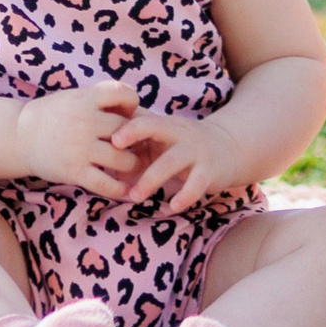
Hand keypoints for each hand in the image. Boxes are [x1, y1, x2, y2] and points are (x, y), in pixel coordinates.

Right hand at [16, 80, 141, 195]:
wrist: (20, 136)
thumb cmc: (52, 116)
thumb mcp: (74, 97)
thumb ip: (100, 100)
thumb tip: (134, 108)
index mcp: (86, 100)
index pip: (124, 94)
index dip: (132, 103)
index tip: (126, 113)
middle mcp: (85, 122)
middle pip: (127, 130)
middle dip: (135, 139)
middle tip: (137, 146)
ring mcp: (80, 148)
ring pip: (122, 159)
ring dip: (132, 164)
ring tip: (131, 166)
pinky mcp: (74, 171)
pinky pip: (105, 183)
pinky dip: (118, 189)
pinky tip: (123, 189)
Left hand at [109, 111, 250, 213]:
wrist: (228, 147)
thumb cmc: (182, 145)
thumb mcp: (161, 138)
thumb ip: (133, 144)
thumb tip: (97, 160)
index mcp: (164, 124)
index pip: (143, 118)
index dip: (127, 127)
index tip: (110, 139)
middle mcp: (179, 133)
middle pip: (156, 129)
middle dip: (136, 139)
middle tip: (116, 161)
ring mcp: (195, 151)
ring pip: (171, 162)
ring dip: (151, 180)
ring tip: (134, 197)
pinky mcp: (209, 172)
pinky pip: (195, 185)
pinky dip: (184, 197)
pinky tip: (171, 208)